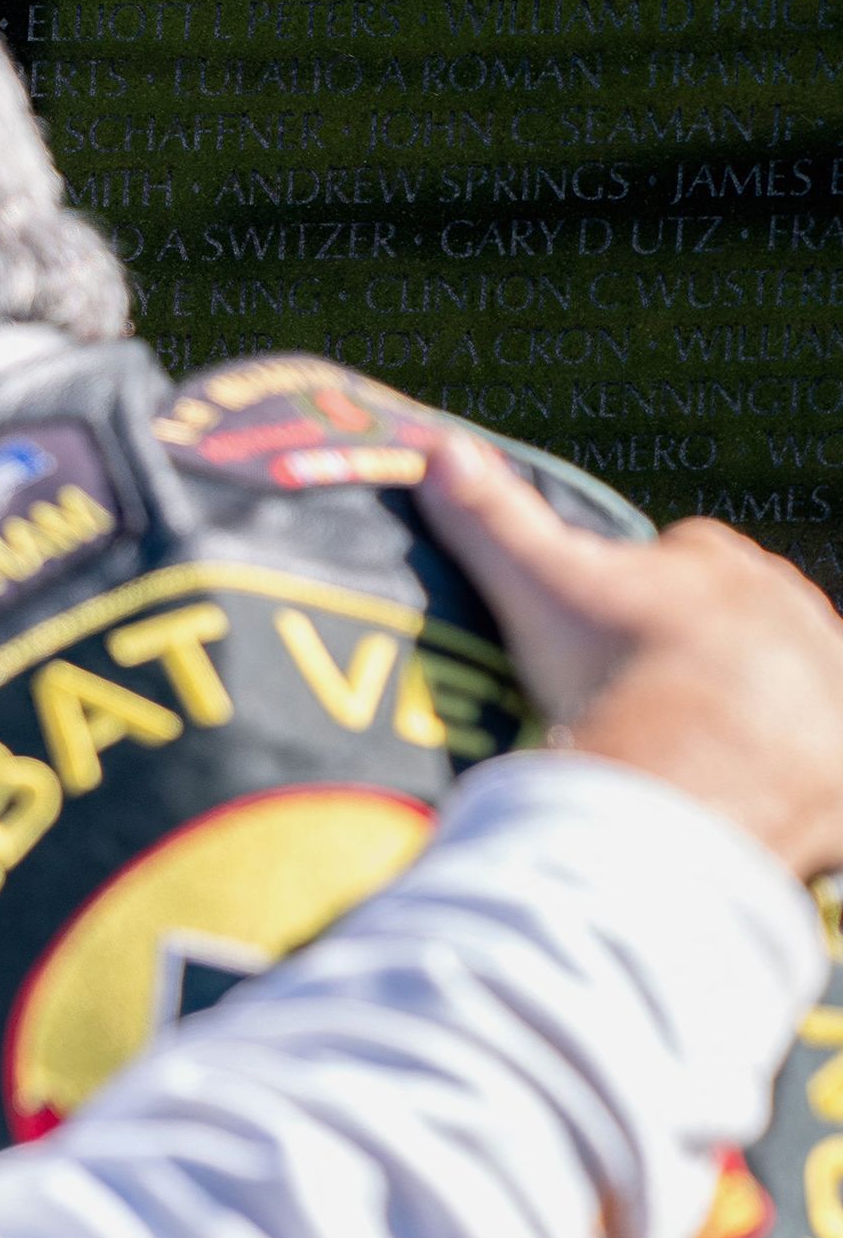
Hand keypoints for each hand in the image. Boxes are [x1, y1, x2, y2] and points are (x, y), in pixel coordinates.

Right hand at [418, 431, 842, 880]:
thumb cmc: (611, 663)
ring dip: (743, 705)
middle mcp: (783, 604)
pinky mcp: (834, 743)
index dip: (641, 593)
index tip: (606, 632)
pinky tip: (736, 789)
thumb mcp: (534, 583)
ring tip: (684, 752)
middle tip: (637, 697)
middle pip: (735, 619)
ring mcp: (819, 673)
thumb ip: (490, 516)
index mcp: (714, 561)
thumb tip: (435, 448)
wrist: (691, 761)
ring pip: (779, 680)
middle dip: (696, 649)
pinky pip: (811, 750)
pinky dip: (782, 764)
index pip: (683, 557)